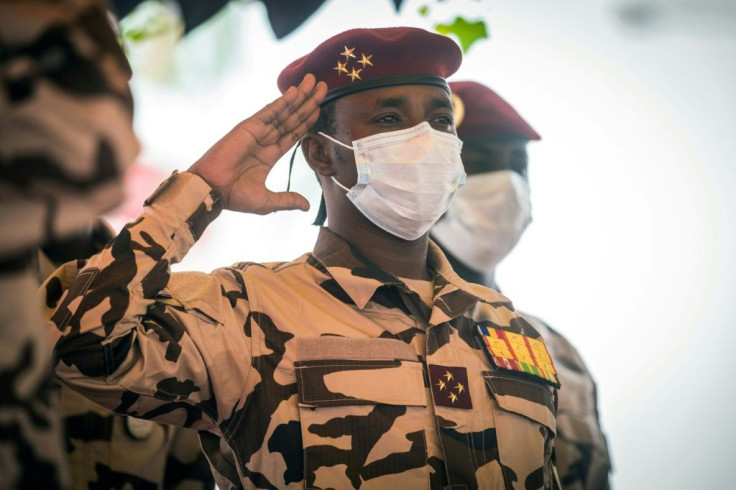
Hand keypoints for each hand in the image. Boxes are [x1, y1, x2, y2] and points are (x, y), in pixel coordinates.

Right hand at [188, 74, 327, 213]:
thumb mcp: (268, 201)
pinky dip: (284, 101)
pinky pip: (270, 112)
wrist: (213, 191)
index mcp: (269, 155)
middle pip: (292, 118)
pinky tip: (297, 91)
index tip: (320, 107)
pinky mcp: (249, 127)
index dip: (307, 120)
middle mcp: (265, 140)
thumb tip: (306, 207)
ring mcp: (258, 132)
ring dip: (300, 96)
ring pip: (284, 111)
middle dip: (308, 102)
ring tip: (314, 81)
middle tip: (324, 86)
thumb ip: (288, 200)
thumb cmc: (235, 197)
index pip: (293, 134)